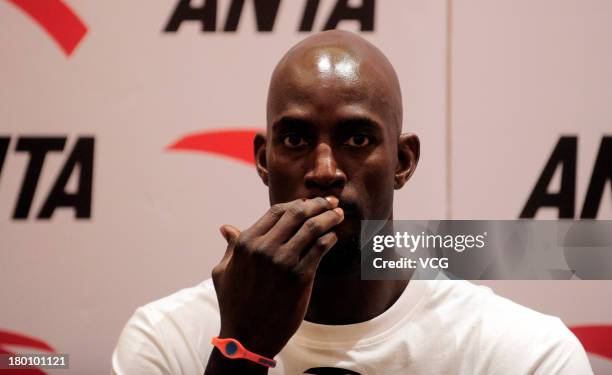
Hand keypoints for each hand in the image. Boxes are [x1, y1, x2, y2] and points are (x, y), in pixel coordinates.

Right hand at [211, 196, 343, 357]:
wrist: (247, 338)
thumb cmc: (234, 305)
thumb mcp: (223, 272)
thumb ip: (230, 247)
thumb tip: (226, 228)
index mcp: (246, 243)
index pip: (277, 211)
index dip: (297, 203)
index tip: (309, 203)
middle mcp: (264, 248)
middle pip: (297, 213)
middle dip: (318, 204)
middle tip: (331, 202)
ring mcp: (283, 262)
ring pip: (312, 228)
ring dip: (329, 217)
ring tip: (338, 214)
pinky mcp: (300, 277)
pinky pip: (320, 248)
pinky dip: (329, 238)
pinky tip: (333, 237)